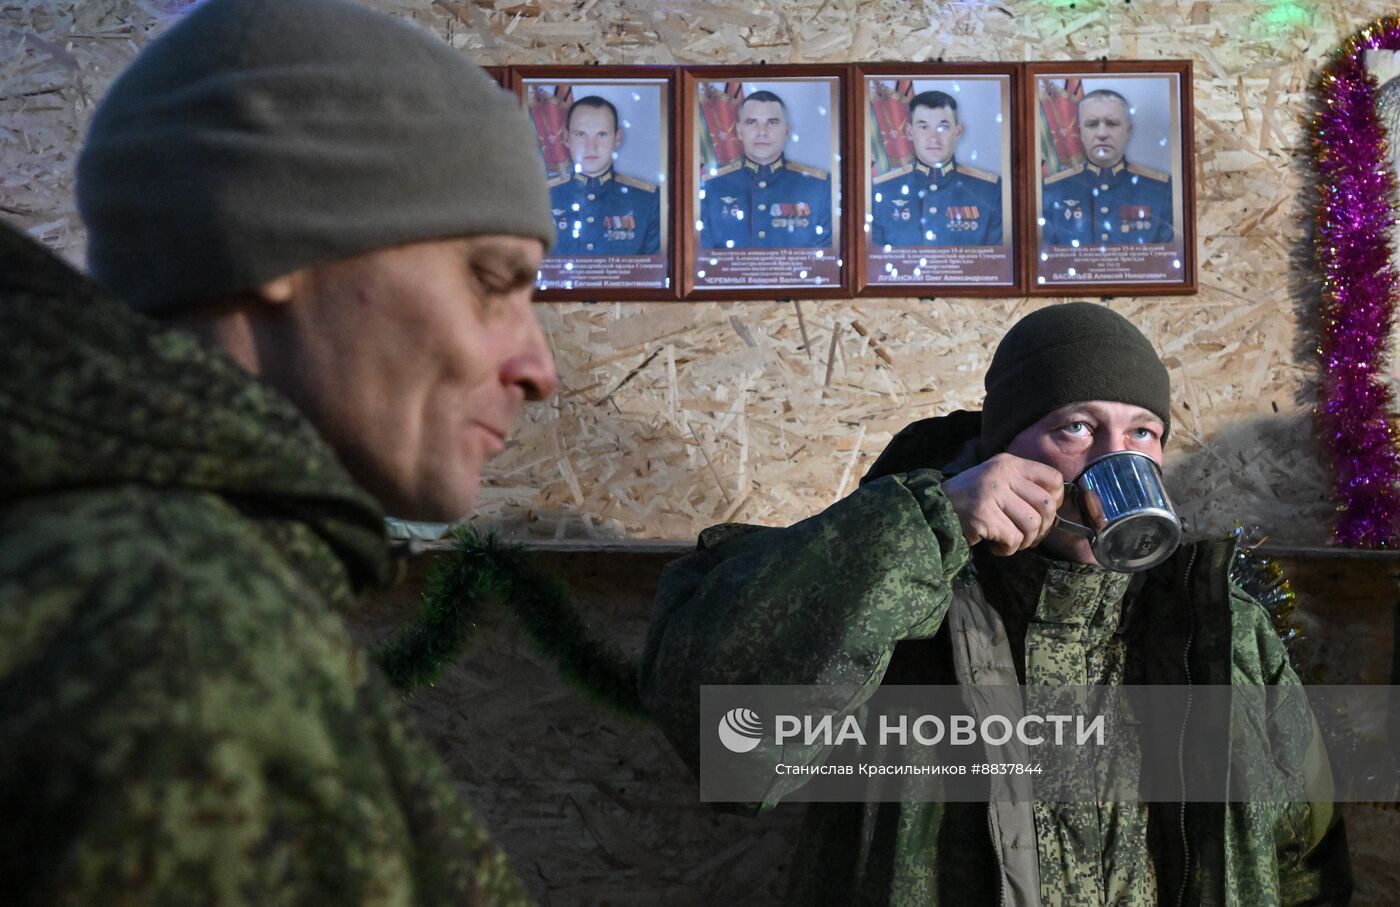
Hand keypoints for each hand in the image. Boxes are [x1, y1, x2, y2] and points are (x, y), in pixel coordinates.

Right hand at [942, 453, 1065, 555]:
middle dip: (1042, 528)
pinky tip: (995, 546)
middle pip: (1046, 505)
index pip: (1053, 478)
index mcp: (1009, 463)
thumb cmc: (968, 500)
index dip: (1055, 500)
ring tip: (1010, 542)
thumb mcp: (995, 481)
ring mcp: (993, 493)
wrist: (932, 510)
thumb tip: (1053, 510)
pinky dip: (1008, 549)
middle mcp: (1003, 474)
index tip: (1044, 514)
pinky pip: (1013, 538)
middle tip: (1027, 536)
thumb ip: (1022, 487)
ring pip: (1032, 524)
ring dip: (1025, 541)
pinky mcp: (984, 515)